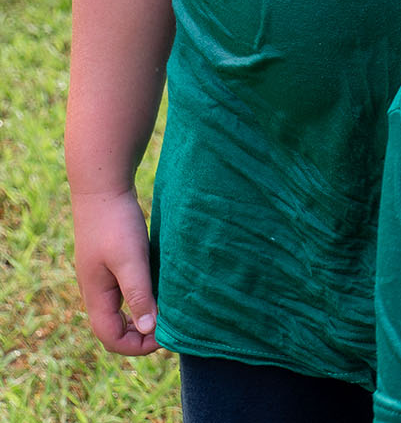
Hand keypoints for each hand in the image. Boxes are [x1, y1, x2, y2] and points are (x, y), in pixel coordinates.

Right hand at [71, 187, 159, 355]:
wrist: (102, 187)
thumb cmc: (116, 223)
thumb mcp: (130, 260)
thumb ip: (138, 293)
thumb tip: (148, 329)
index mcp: (96, 296)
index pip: (111, 338)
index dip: (137, 346)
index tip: (166, 337)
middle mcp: (96, 290)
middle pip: (114, 328)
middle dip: (141, 334)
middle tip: (171, 327)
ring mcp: (102, 276)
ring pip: (121, 309)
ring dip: (143, 315)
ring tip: (169, 310)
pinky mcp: (112, 261)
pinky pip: (125, 290)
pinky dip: (143, 296)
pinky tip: (162, 285)